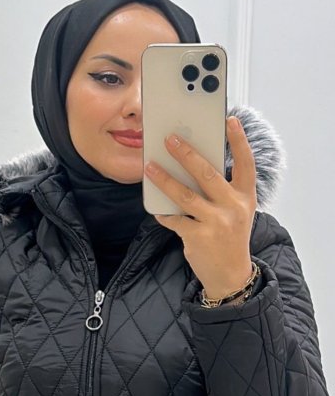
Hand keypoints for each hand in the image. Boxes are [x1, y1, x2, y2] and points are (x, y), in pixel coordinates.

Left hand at [145, 116, 256, 298]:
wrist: (230, 274)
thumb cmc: (229, 237)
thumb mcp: (236, 212)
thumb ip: (222, 192)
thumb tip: (194, 168)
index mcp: (245, 196)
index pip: (246, 163)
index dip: (239, 141)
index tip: (229, 121)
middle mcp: (233, 207)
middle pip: (207, 174)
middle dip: (187, 154)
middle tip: (170, 139)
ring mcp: (216, 222)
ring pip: (184, 195)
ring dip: (164, 179)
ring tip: (150, 167)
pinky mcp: (198, 236)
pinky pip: (174, 219)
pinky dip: (163, 213)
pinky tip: (155, 207)